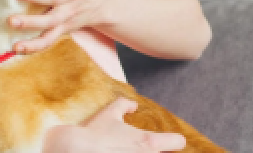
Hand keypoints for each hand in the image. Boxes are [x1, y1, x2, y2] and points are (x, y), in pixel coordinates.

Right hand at [44, 98, 186, 152]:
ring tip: (125, 151)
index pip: (177, 142)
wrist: (74, 150)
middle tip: (139, 148)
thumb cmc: (93, 133)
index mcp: (148, 143)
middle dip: (156, 152)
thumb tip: (132, 105)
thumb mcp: (108, 114)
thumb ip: (123, 105)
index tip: (171, 142)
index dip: (174, 141)